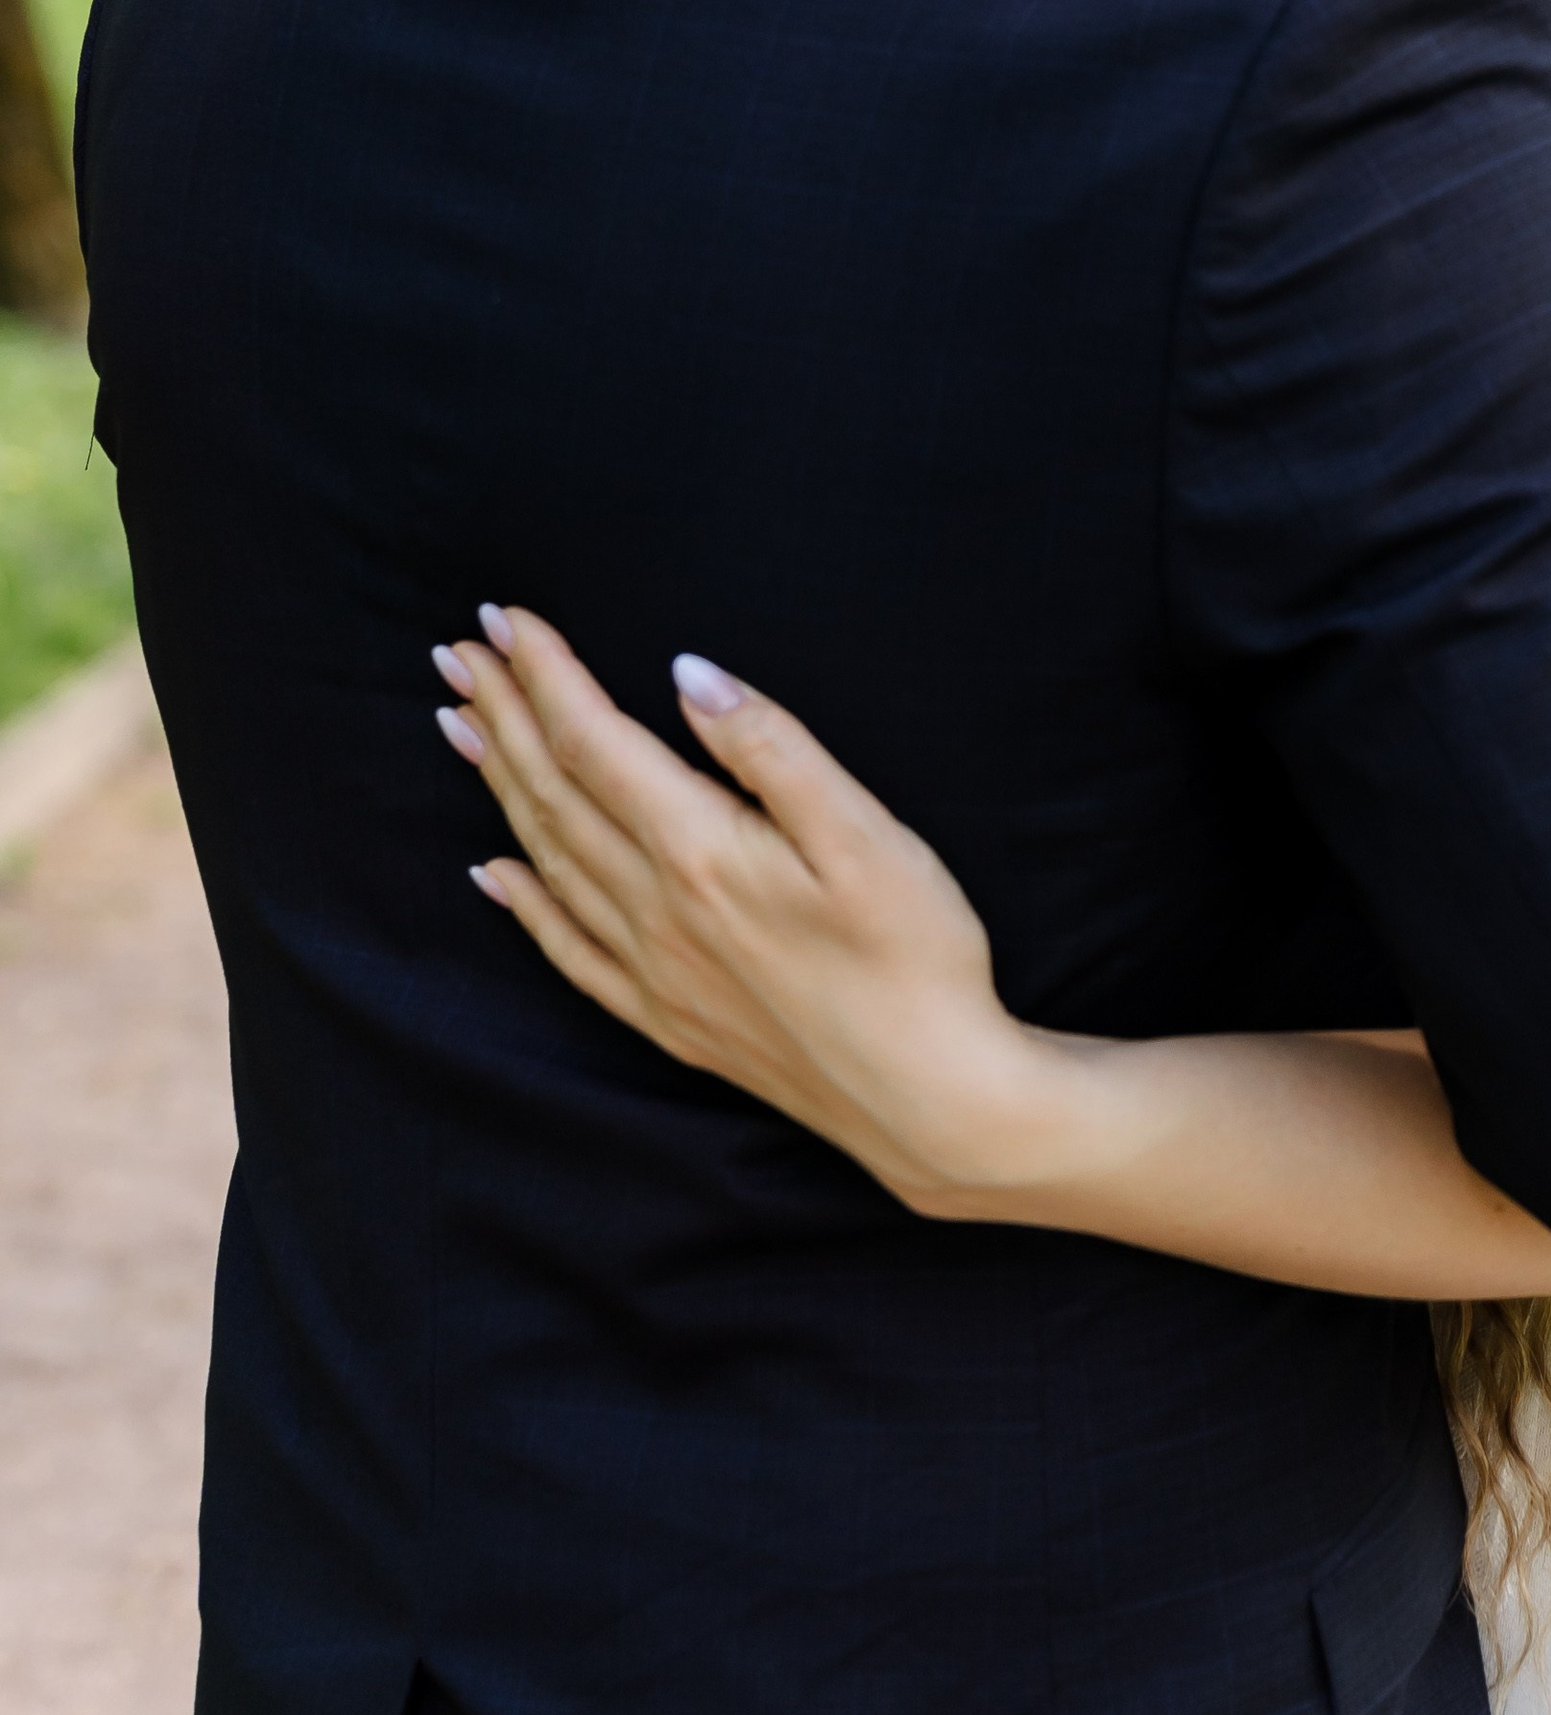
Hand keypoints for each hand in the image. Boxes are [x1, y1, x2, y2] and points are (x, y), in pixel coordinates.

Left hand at [431, 607, 1058, 1204]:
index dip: (544, 675)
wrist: (930, 1097)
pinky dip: (523, 903)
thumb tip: (688, 672)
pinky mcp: (669, 1017)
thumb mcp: (866, 833)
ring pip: (550, 859)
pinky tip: (496, 873)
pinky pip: (568, 950)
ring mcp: (654, 970)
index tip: (502, 618)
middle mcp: (657, 910)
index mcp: (701, 851)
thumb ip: (771, 747)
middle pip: (555, 793)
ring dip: (501, 786)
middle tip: (456, 654)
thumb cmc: (916, 956)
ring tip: (461, 728)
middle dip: (503, 714)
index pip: (595, 741)